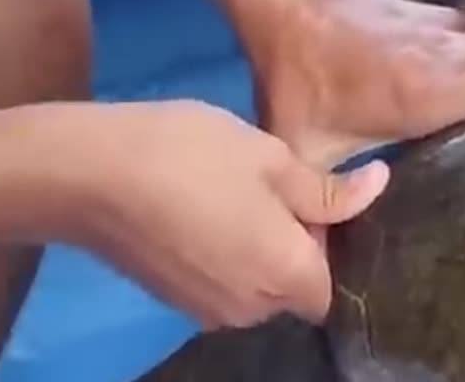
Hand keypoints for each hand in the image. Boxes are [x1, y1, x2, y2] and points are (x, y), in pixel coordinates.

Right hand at [39, 100, 388, 327]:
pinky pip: (222, 285)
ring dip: (259, 250)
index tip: (315, 200)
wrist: (86, 174)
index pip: (332, 285)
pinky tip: (202, 209)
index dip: (330, 244)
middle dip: (295, 246)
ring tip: (234, 192)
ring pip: (258, 288)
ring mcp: (208, 309)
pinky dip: (224, 255)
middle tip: (273, 186)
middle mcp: (252, 309)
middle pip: (296, 290)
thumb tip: (378, 188)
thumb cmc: (190, 155)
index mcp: (287, 276)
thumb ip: (327, 189)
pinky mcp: (174, 300)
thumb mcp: (271, 157)